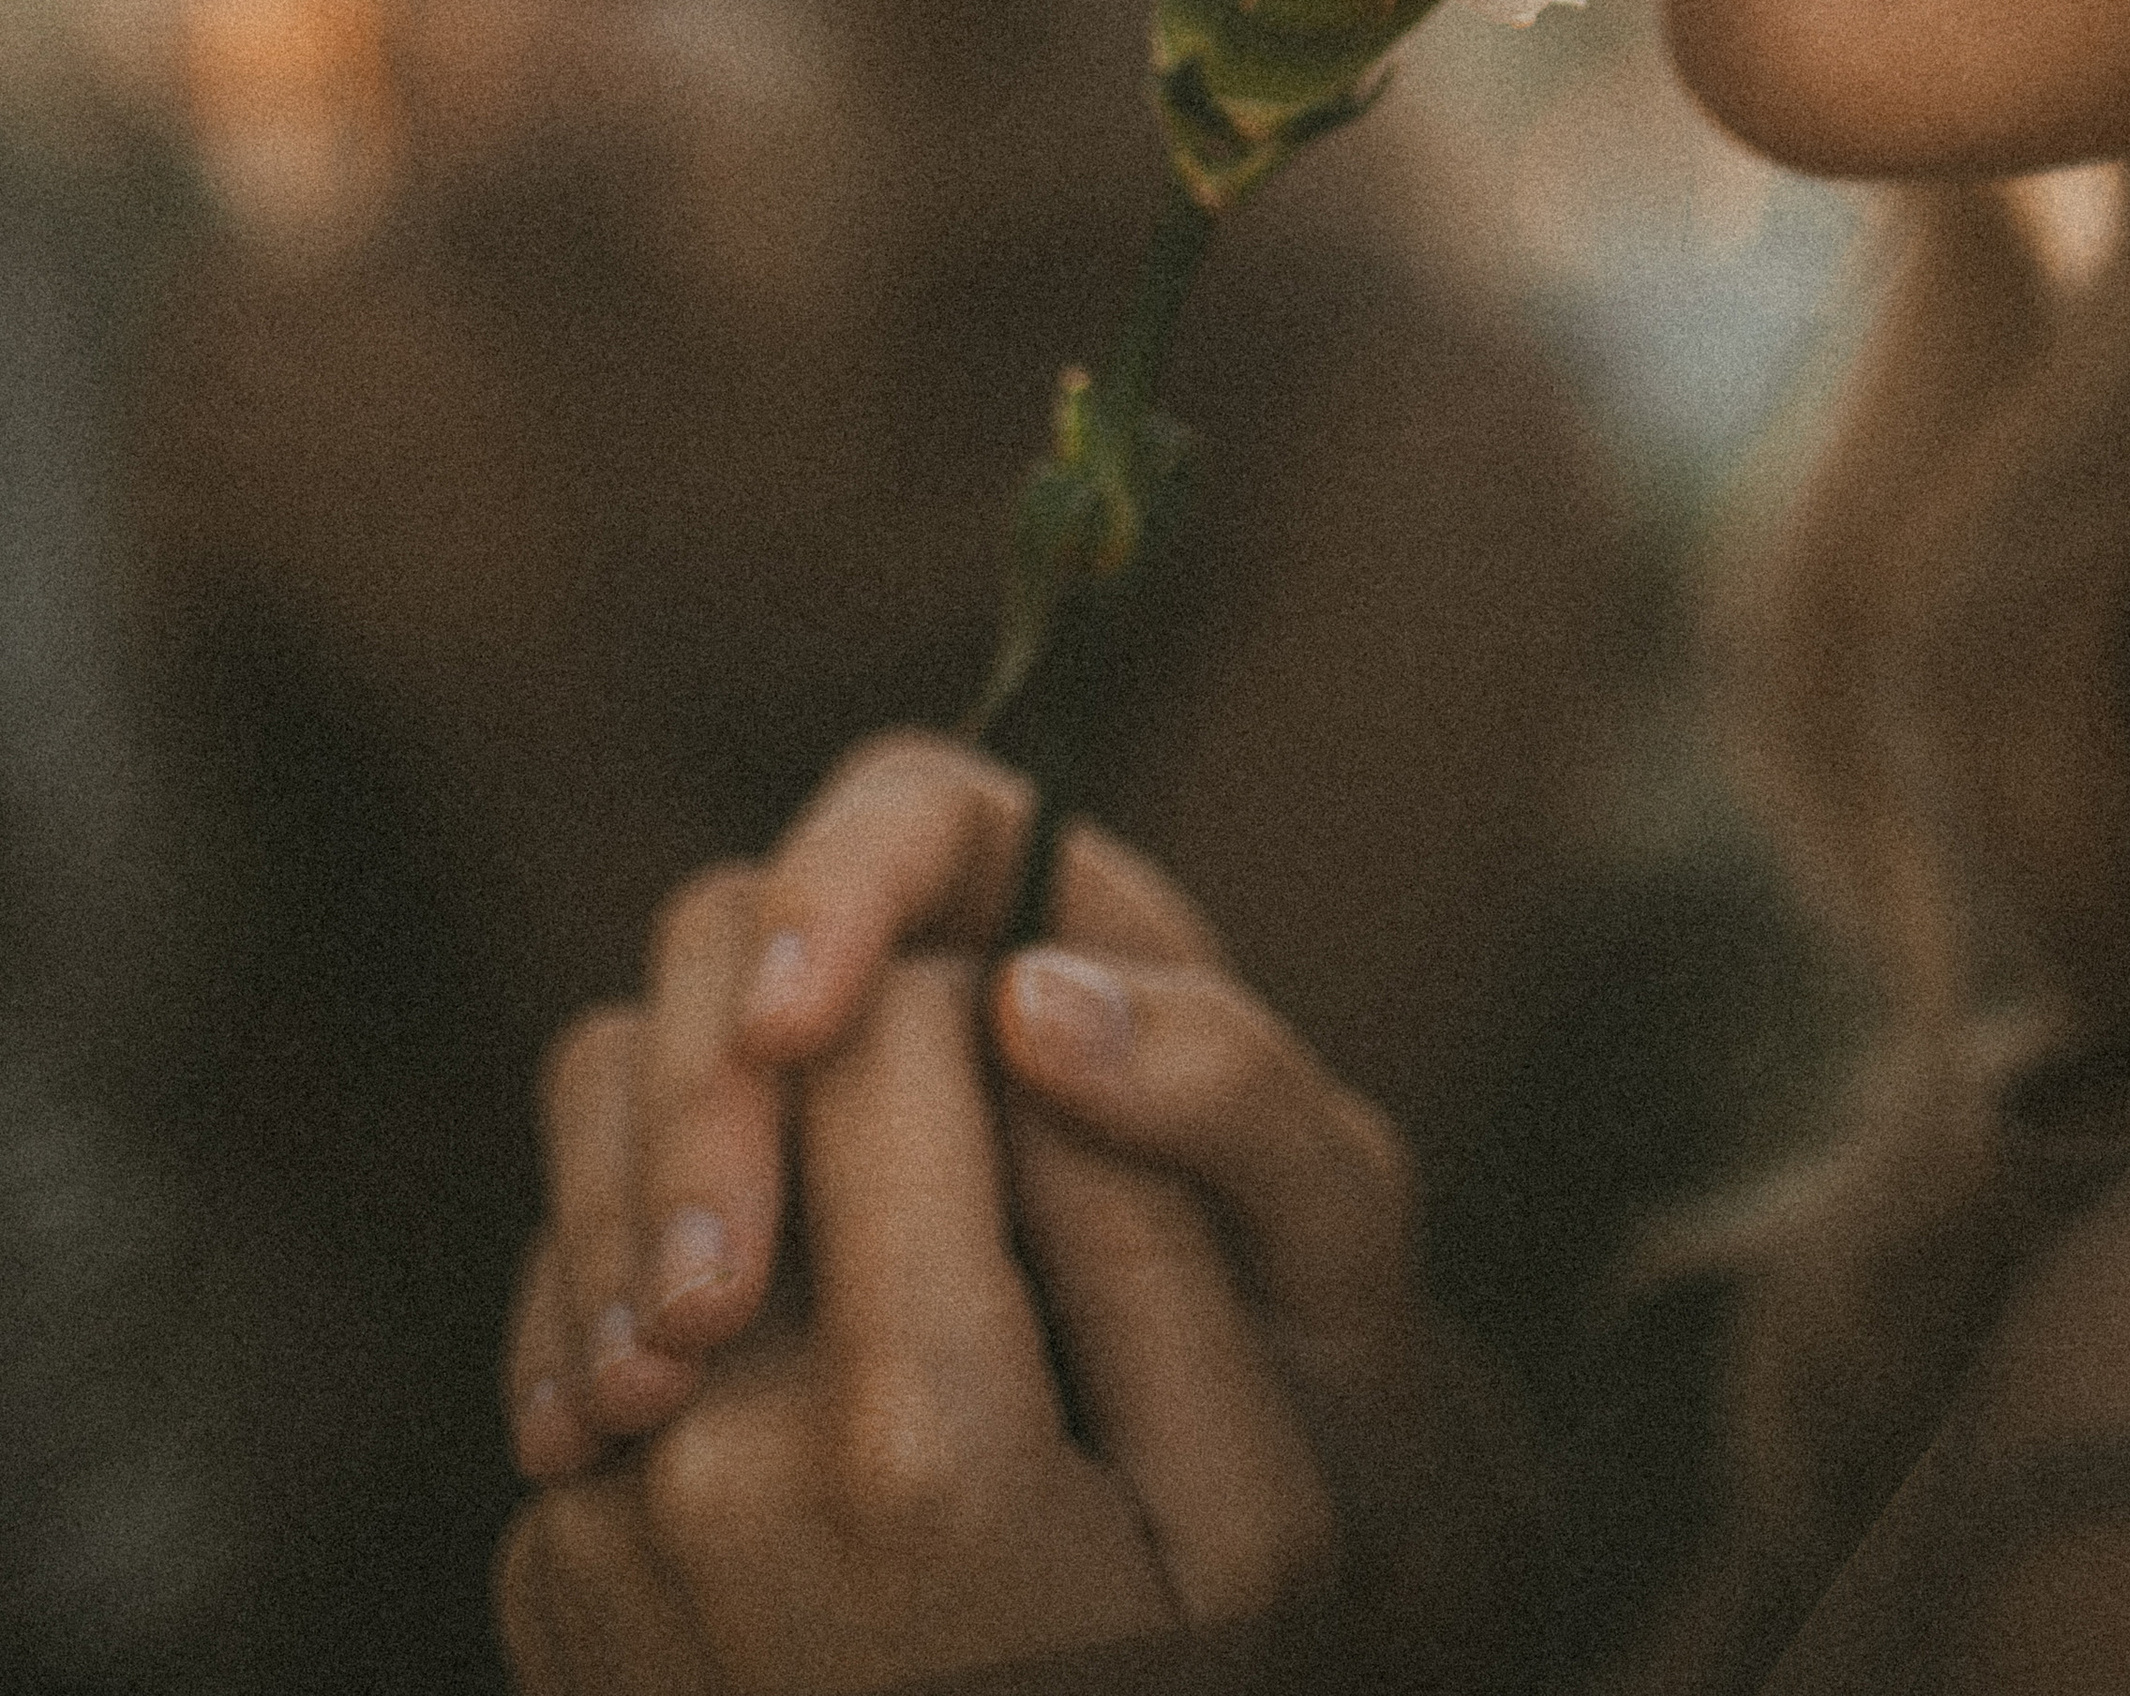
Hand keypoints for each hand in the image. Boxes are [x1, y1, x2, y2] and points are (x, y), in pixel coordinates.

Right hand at [504, 736, 1541, 1686]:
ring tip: (640, 1396)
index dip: (836, 882)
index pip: (915, 813)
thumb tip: (1038, 996)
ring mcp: (803, 1118)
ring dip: (612, 1213)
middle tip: (704, 1298)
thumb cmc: (1326, 1362)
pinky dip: (568, 1312)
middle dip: (697, 1093)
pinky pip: (593, 1217)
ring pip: (633, 1065)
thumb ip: (1234, 1090)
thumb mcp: (1332, 1230)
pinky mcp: (727, 1240)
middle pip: (732, 932)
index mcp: (1065, 930)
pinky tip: (585, 1435)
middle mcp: (912, 991)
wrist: (1283, 1547)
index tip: (794, 1026)